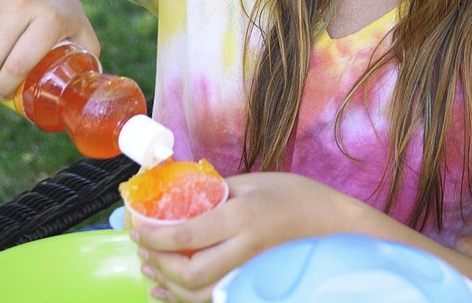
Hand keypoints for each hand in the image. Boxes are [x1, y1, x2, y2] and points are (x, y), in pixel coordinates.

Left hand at [130, 172, 369, 302]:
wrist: (336, 226)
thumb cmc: (297, 196)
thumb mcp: (254, 181)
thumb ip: (217, 190)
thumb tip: (181, 196)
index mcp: (242, 218)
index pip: (186, 235)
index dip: (154, 235)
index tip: (136, 227)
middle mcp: (244, 251)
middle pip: (188, 273)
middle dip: (157, 262)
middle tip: (141, 247)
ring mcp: (251, 275)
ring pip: (198, 295)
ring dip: (167, 285)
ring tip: (150, 269)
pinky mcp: (255, 287)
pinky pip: (214, 301)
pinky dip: (185, 299)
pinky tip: (170, 291)